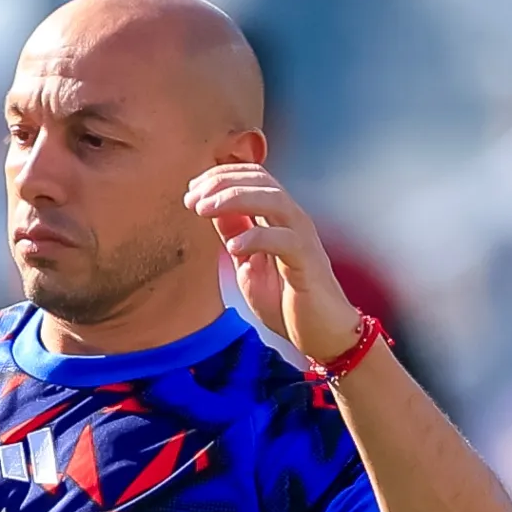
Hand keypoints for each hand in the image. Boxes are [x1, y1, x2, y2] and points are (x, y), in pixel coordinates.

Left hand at [185, 164, 362, 360]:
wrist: (321, 335)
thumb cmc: (286, 300)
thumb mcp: (248, 263)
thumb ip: (235, 233)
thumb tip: (210, 207)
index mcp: (278, 217)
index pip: (252, 177)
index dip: (220, 177)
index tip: (191, 191)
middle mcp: (292, 220)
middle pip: (261, 180)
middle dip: (222, 182)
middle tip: (192, 197)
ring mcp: (303, 238)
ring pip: (274, 199)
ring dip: (235, 198)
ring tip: (203, 209)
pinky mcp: (308, 262)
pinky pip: (285, 240)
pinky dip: (256, 237)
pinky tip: (232, 247)